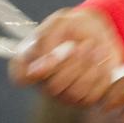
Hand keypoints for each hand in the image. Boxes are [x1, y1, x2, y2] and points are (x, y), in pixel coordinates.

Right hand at [9, 7, 123, 104]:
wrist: (97, 33)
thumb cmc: (72, 27)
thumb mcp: (59, 22)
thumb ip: (49, 37)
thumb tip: (47, 59)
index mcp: (28, 62)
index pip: (21, 76)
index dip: (40, 67)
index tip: (57, 51)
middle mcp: (42, 83)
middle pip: (53, 86)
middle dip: (73, 63)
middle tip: (82, 45)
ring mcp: (61, 95)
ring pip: (74, 93)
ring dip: (89, 67)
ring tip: (95, 49)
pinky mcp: (83, 100)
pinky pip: (92, 96)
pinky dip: (101, 75)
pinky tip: (102, 61)